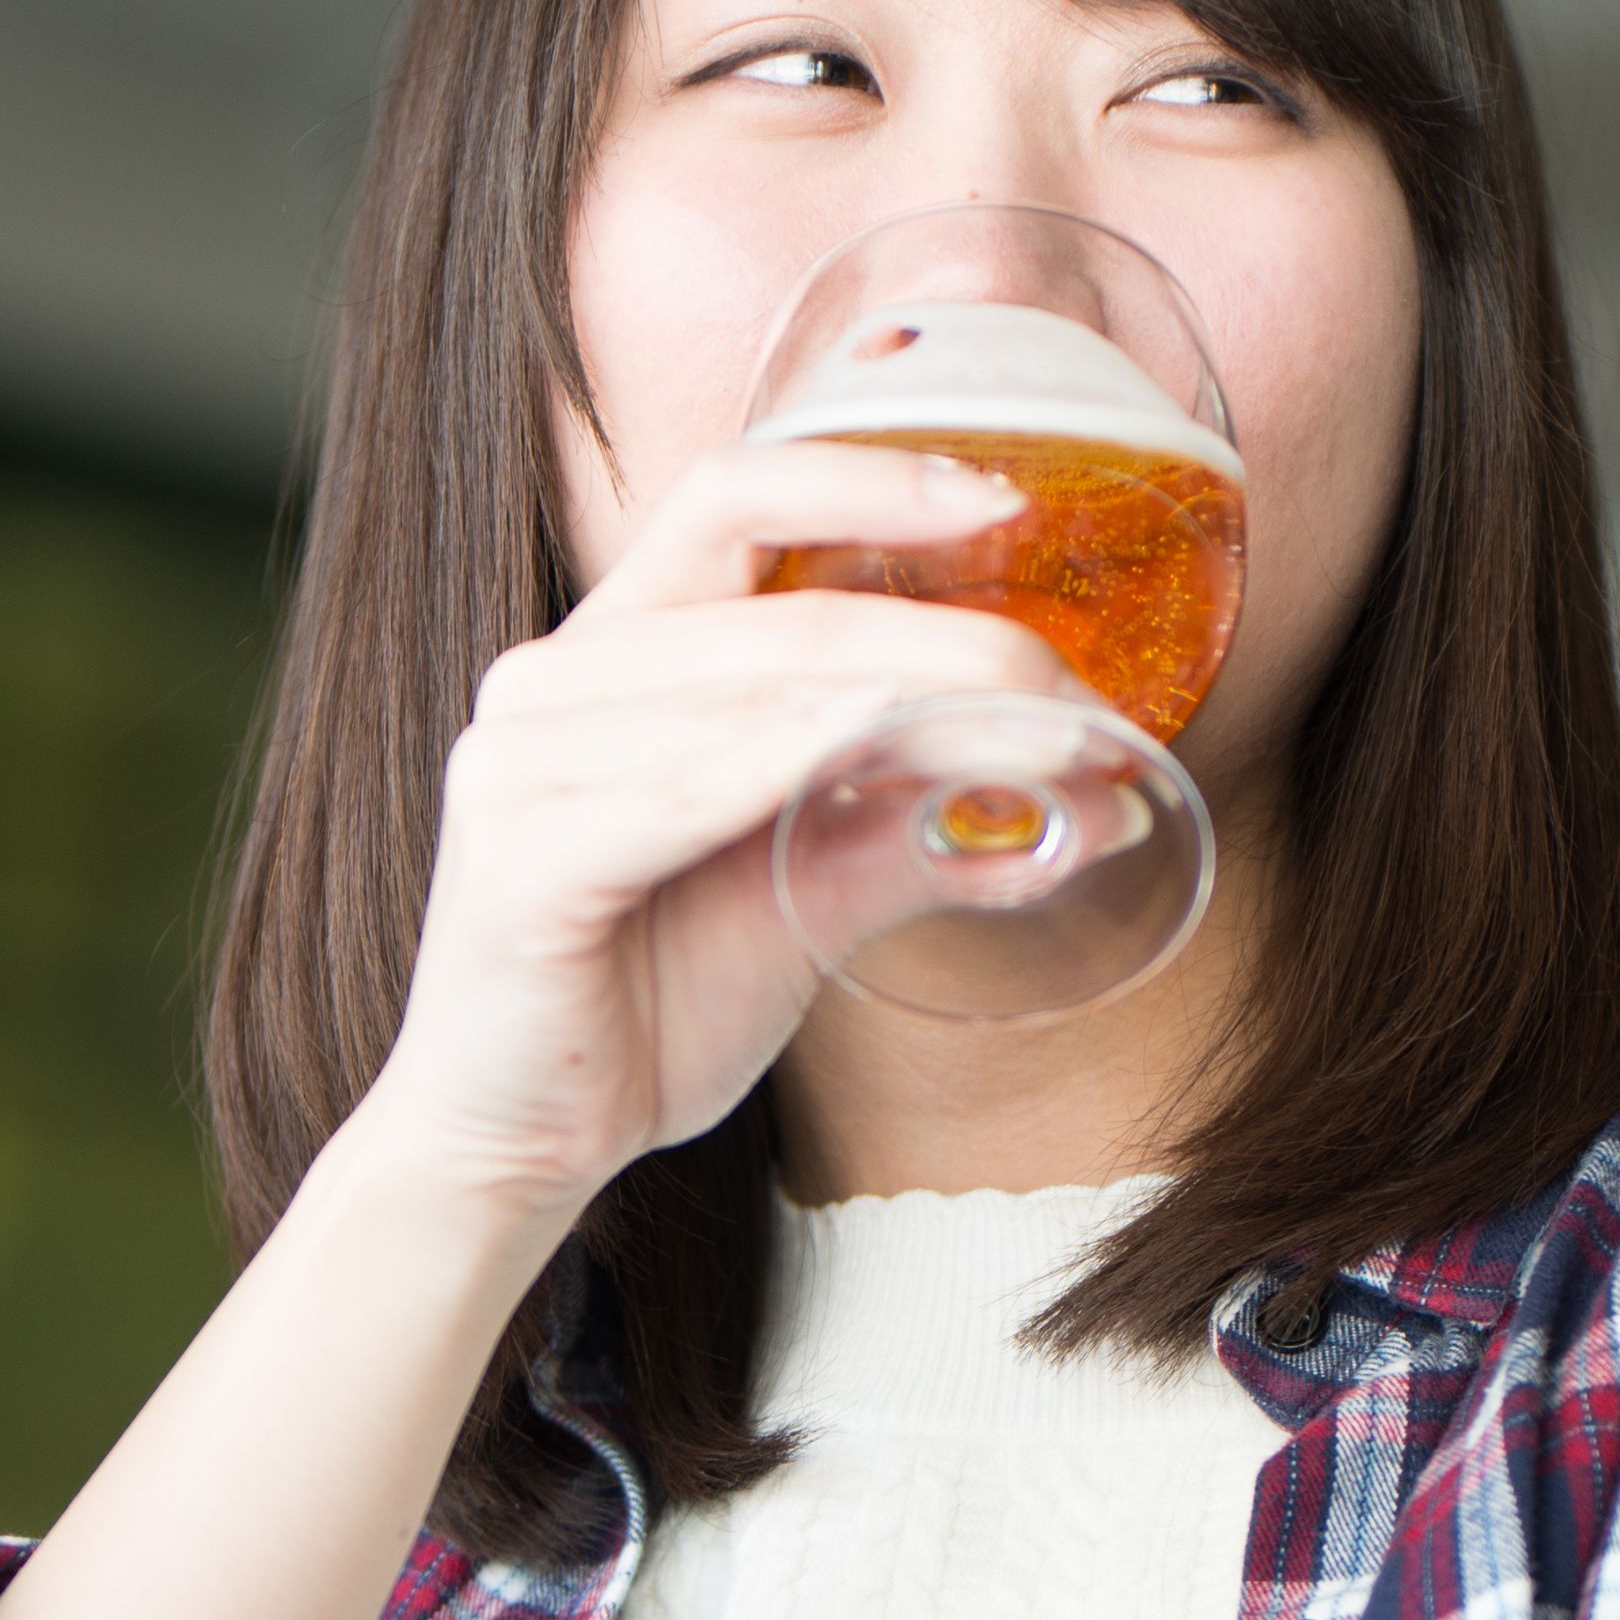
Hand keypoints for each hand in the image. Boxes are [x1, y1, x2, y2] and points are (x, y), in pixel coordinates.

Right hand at [350, 441, 1082, 1223]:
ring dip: (909, 703)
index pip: (733, 497)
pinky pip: (668, 791)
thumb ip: (925, 825)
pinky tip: (870, 749)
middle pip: (772, 602)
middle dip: (944, 634)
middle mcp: (554, 679)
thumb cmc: (655, 998)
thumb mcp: (812, 889)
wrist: (518, 1143)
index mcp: (617, 650)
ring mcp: (519, 762)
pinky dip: (779, 763)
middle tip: (1072, 681)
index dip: (864, 475)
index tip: (1002, 499)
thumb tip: (1103, 797)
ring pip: (740, 687)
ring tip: (1042, 740)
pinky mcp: (517, 860)